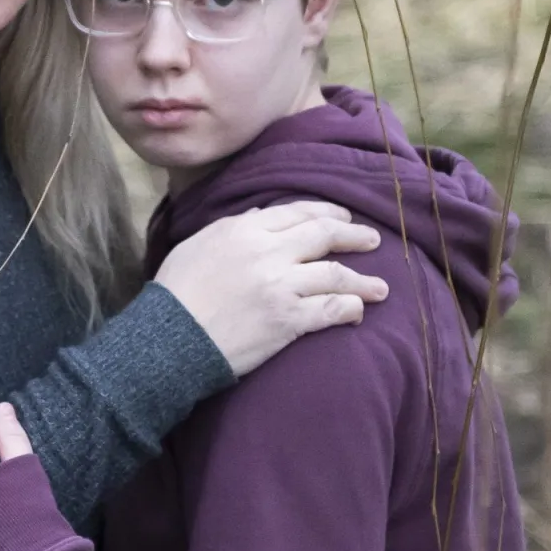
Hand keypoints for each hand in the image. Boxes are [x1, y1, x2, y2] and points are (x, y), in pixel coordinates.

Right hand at [154, 200, 389, 377]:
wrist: (170, 338)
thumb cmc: (176, 293)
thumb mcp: (198, 245)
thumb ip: (233, 228)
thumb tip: (266, 216)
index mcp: (243, 229)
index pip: (297, 212)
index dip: (326, 212)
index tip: (342, 216)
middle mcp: (267, 251)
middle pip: (324, 235)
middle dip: (353, 236)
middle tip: (372, 240)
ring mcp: (281, 285)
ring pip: (335, 274)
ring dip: (363, 280)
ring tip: (380, 288)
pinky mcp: (288, 319)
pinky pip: (331, 310)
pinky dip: (349, 309)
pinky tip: (357, 312)